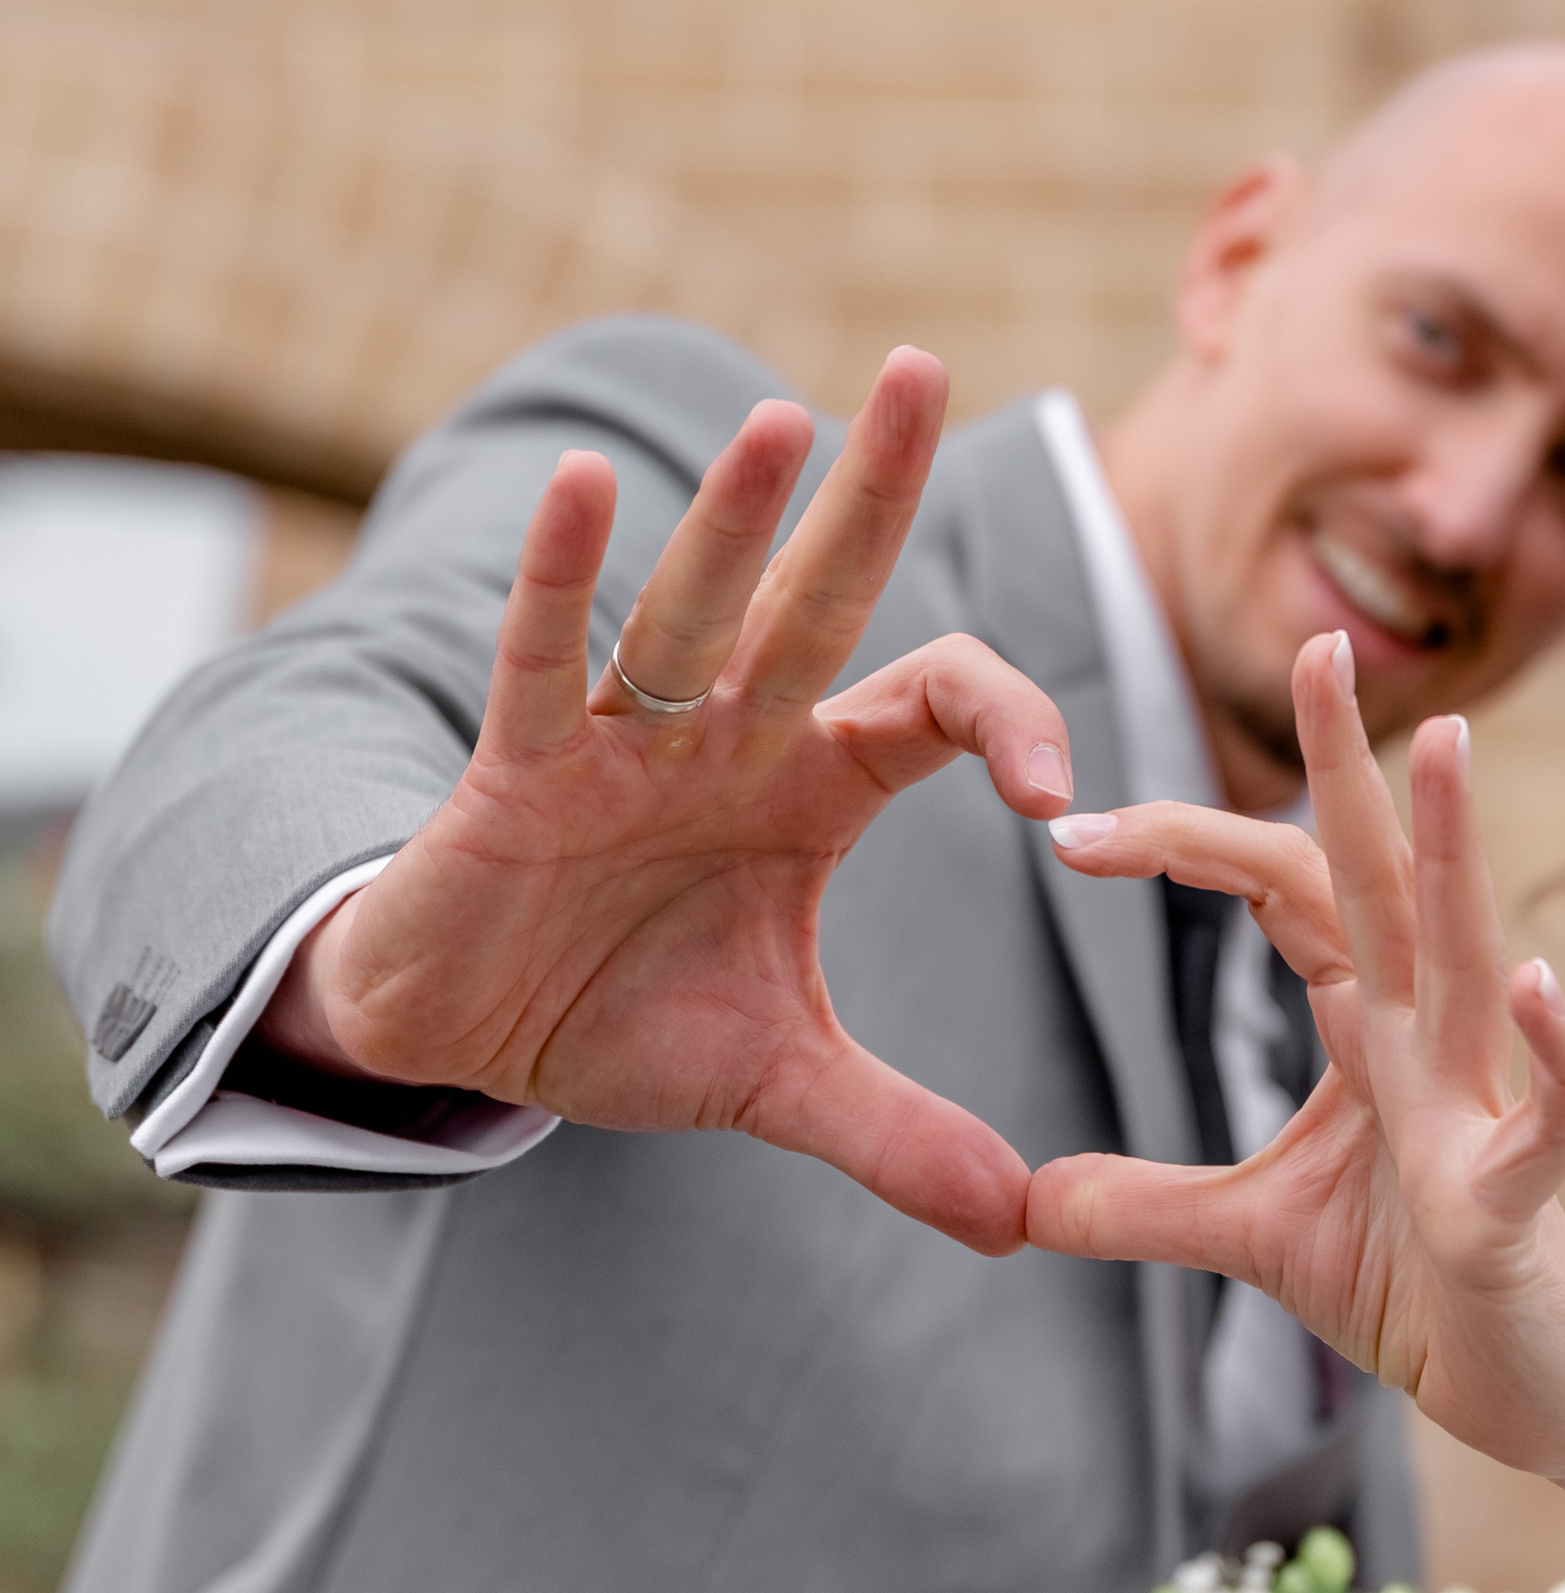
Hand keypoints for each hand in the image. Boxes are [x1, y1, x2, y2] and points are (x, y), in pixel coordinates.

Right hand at [260, 350, 1072, 1255]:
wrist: (475, 1041)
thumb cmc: (626, 1018)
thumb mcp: (782, 1083)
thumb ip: (900, 1136)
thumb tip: (1022, 1224)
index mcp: (815, 787)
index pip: (935, 705)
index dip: (1009, 726)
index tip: (1061, 805)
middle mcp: (733, 736)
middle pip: (822, 598)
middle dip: (871, 492)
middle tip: (922, 368)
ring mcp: (626, 739)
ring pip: (692, 613)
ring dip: (736, 524)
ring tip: (790, 422)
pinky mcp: (518, 768)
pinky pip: (544, 661)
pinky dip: (560, 584)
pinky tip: (577, 488)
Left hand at [1029, 631, 1564, 1476]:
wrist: (1537, 1390)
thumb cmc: (1421, 1285)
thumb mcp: (1255, 1239)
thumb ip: (1148, 1207)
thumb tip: (1029, 1202)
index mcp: (1371, 1024)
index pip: (1286, 890)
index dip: (1189, 846)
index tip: (1075, 828)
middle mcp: (1434, 1038)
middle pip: (1383, 877)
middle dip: (1351, 761)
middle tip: (1318, 642)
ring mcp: (1486, 1106)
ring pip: (1474, 953)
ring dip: (1458, 849)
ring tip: (1441, 740)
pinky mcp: (1522, 1197)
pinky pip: (1550, 1111)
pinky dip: (1549, 1051)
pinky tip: (1533, 987)